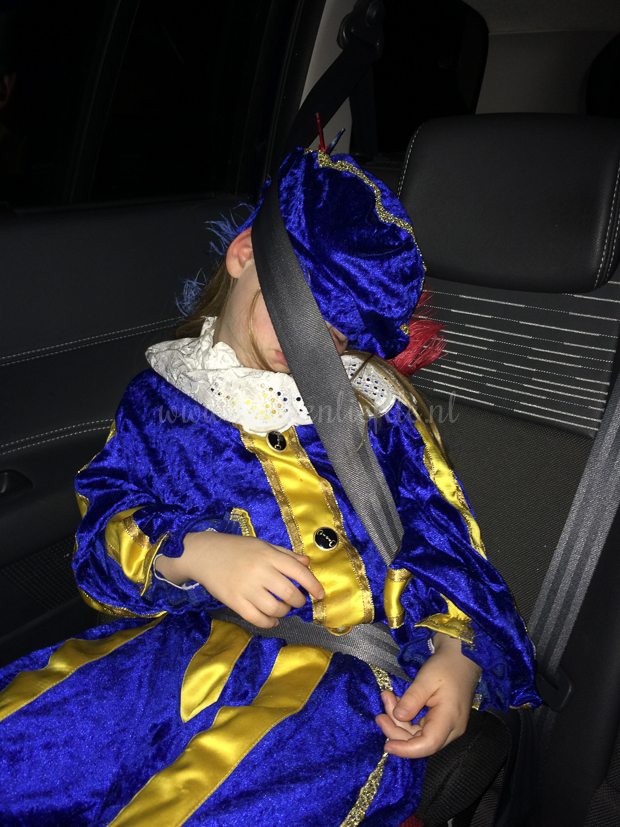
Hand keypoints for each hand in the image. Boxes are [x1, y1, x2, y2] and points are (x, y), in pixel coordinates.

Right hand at [155, 531, 323, 627]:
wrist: (204, 554)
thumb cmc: (236, 548)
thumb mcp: (262, 545)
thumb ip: (285, 554)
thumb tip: (307, 563)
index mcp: (268, 555)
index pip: (298, 571)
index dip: (313, 585)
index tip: (320, 595)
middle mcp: (259, 571)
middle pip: (289, 593)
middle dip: (298, 601)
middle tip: (296, 601)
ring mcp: (246, 588)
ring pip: (275, 609)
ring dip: (284, 612)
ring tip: (282, 608)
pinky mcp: (234, 602)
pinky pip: (257, 619)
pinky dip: (269, 623)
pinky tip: (272, 620)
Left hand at [375, 633, 480, 757]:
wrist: (461, 658)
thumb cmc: (446, 666)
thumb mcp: (426, 679)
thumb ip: (412, 699)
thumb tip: (398, 717)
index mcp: (450, 719)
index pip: (427, 745)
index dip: (406, 749)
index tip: (387, 745)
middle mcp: (450, 729)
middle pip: (420, 742)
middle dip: (397, 728)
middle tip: (381, 710)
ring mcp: (446, 727)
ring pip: (417, 735)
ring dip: (398, 721)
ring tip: (387, 697)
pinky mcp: (440, 722)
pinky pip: (419, 727)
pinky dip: (405, 717)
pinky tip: (396, 701)